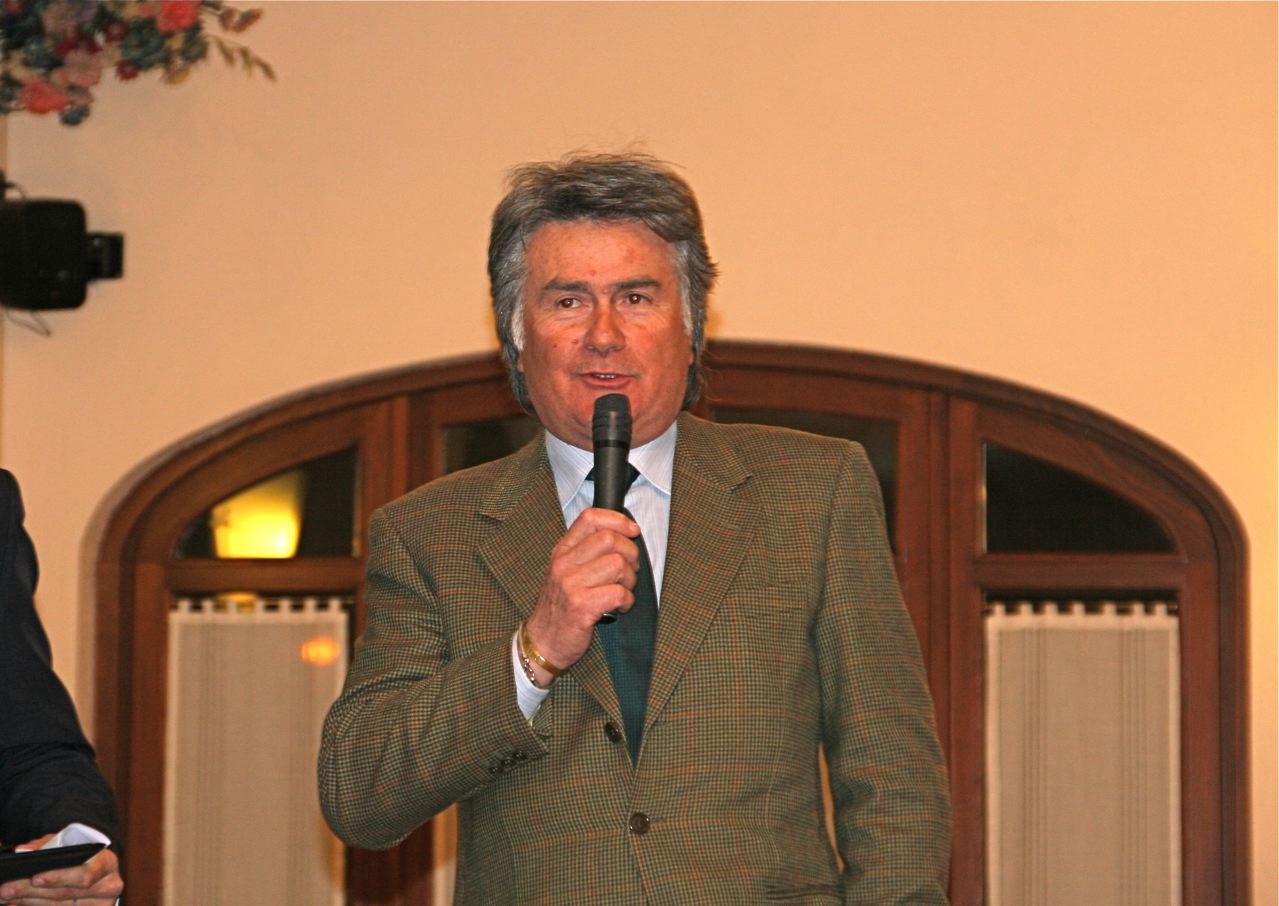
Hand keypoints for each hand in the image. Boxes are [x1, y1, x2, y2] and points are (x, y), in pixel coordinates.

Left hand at [0, 835, 122, 904]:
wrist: (98, 869)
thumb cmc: (80, 854)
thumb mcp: (68, 843)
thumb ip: (48, 845)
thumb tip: (24, 851)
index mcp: (107, 863)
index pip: (85, 874)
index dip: (59, 877)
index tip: (34, 877)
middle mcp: (109, 887)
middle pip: (66, 894)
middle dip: (32, 891)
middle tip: (7, 888)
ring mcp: (100, 905)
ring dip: (28, 902)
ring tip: (6, 895)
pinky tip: (19, 903)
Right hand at [524, 507, 640, 676]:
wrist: (543, 642)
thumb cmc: (561, 607)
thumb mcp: (566, 572)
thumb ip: (588, 552)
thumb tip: (624, 534)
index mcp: (562, 551)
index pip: (591, 518)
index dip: (618, 520)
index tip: (632, 531)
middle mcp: (564, 564)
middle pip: (610, 539)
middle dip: (630, 554)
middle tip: (629, 572)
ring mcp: (571, 584)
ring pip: (618, 564)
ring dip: (629, 580)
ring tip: (622, 591)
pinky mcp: (581, 606)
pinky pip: (618, 593)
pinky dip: (627, 601)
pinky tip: (619, 607)